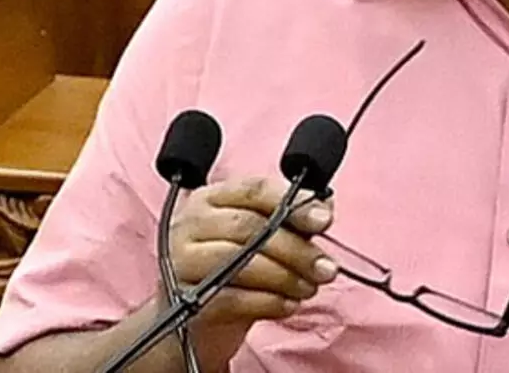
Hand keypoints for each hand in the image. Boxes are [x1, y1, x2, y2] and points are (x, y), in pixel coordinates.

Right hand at [166, 176, 338, 367]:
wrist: (196, 320)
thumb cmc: (233, 269)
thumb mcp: (261, 239)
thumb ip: (290, 219)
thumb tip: (325, 205)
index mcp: (212, 197)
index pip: (255, 189)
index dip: (294, 203)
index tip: (324, 220)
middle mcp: (191, 222)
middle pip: (249, 227)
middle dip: (296, 249)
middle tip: (326, 268)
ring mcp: (181, 260)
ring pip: (239, 262)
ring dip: (285, 277)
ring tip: (309, 288)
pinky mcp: (182, 297)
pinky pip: (230, 298)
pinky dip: (267, 302)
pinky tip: (289, 305)